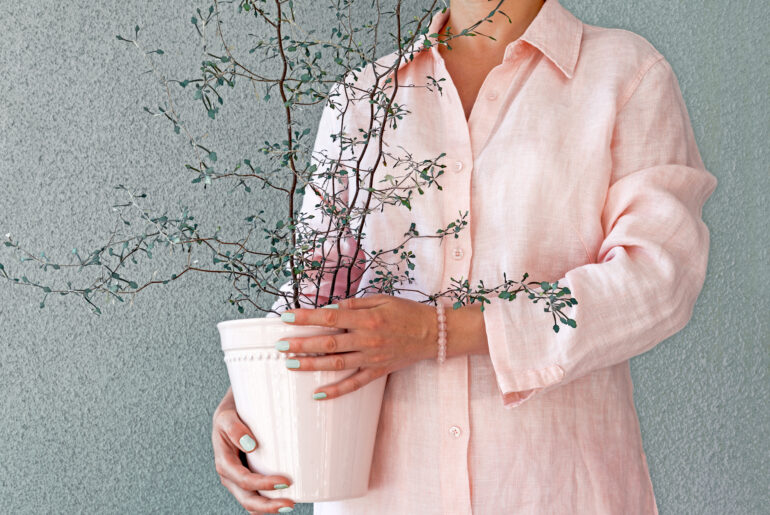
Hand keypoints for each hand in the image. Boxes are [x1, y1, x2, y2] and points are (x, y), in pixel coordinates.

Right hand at [212, 386, 295, 513]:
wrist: (233, 408)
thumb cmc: (231, 412)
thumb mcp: (226, 415)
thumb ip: (235, 428)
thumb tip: (251, 446)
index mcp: (223, 463)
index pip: (244, 480)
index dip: (263, 485)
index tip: (285, 481)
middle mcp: (230, 475)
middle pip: (247, 499)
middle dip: (268, 506)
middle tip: (290, 503)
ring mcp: (238, 478)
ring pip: (251, 501)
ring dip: (269, 508)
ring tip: (289, 504)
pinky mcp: (248, 476)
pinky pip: (256, 495)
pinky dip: (267, 502)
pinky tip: (283, 500)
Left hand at [277, 294, 437, 399]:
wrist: (433, 333)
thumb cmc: (407, 312)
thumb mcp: (381, 299)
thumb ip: (354, 303)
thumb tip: (329, 306)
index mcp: (367, 318)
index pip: (330, 316)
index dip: (305, 317)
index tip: (285, 317)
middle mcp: (367, 339)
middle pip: (328, 343)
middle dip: (301, 344)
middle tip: (279, 345)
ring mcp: (372, 358)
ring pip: (336, 364)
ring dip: (311, 365)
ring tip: (289, 364)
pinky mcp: (378, 371)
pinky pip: (354, 384)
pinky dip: (335, 391)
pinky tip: (317, 394)